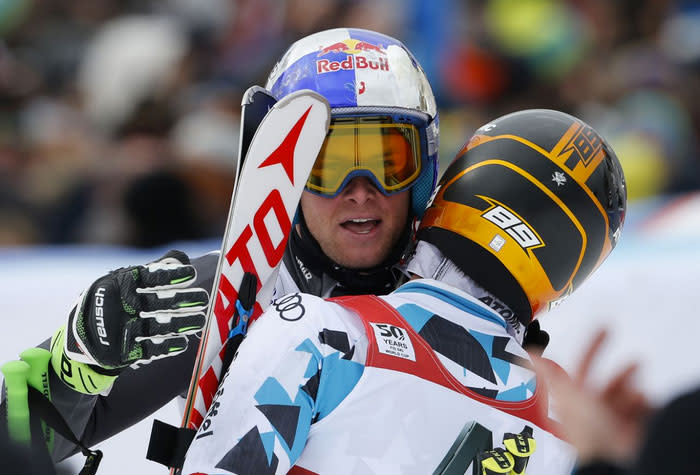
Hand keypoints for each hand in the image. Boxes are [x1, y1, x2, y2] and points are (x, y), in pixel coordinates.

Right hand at [58, 250, 207, 380]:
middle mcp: (118, 305)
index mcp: (120, 283)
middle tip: (205, 299)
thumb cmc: (114, 299)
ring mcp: (118, 330)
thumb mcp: (126, 280)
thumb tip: (182, 257)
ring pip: (155, 327)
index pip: (148, 277)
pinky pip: (147, 350)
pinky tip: (183, 343)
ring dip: (180, 324)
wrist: (82, 336)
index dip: (170, 275)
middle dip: (181, 301)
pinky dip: (166, 347)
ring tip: (201, 321)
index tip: (192, 274)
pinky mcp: (121, 352)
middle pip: (155, 303)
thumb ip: (155, 269)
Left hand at [535, 329, 651, 464]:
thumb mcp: (567, 395)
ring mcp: (613, 419)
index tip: (601, 331)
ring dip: (628, 379)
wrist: (616, 457)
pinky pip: (640, 406)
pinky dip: (641, 399)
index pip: (580, 370)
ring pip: (623, 392)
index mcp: (574, 401)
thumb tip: (525, 352)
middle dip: (615, 364)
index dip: (589, 349)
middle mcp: (593, 410)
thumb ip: (548, 373)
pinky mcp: (632, 425)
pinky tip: (640, 397)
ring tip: (635, 368)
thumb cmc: (590, 432)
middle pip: (605, 381)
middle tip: (623, 344)